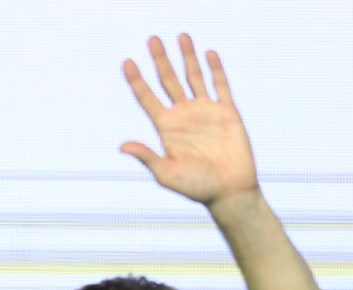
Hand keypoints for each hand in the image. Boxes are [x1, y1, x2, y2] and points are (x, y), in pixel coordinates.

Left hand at [118, 34, 259, 212]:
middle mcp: (184, 115)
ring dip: (187, 57)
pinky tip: (208, 53)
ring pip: (193, 77)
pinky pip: (220, 85)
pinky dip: (215, 69)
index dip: (137, 81)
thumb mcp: (166, 173)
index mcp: (166, 128)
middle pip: (168, 81)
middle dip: (160, 60)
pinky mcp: (227, 112)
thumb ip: (147, 157)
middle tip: (152, 39)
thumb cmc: (196, 188)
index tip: (127, 62)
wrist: (229, 191)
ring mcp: (205, 111)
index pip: (147, 98)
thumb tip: (122, 145)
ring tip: (181, 36)